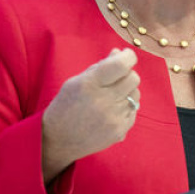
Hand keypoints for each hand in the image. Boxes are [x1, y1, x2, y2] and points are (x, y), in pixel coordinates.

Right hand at [41, 48, 139, 182]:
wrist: (58, 140)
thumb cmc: (65, 106)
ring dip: (127, 91)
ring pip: (136, 94)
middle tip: (116, 77)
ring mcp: (113, 118)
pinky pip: (134, 111)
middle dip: (127, 74)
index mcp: (90, 84)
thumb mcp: (75, 81)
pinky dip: (126, 107)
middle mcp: (103, 101)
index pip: (121, 65)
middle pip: (133, 78)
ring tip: (112, 95)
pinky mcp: (119, 131)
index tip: (126, 55)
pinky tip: (112, 110)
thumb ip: (99, 66)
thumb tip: (119, 52)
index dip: (128, 56)